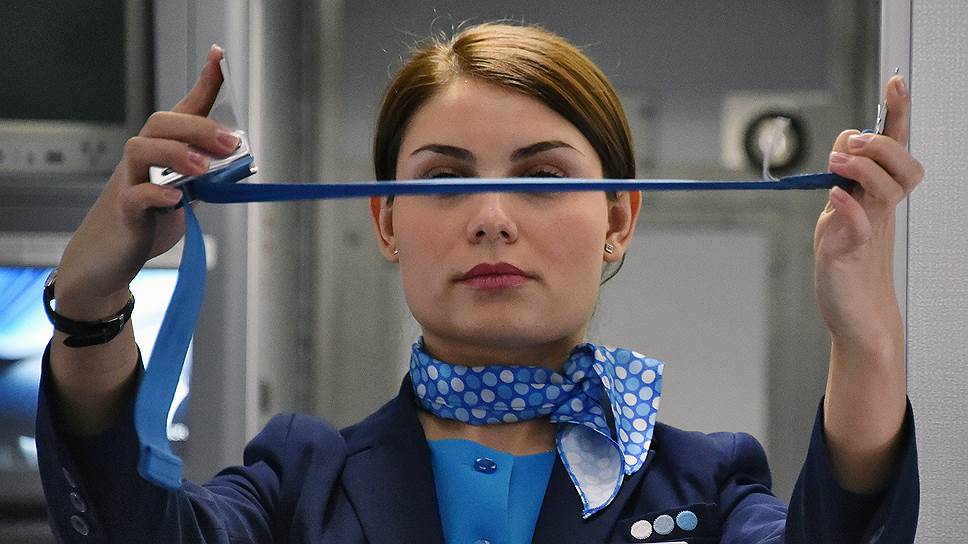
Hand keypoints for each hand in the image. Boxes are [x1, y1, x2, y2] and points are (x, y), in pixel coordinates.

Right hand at [55, 45, 236, 317]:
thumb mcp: (187, 192)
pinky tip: (176, 198)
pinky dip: (155, 194)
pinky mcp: (125, 211)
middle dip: (199, 128)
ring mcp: (130, 182)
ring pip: (142, 150)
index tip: (219, 56)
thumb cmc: (150, 217)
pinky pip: (136, 195)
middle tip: (231, 143)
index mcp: (163, 149)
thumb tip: (241, 160)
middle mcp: (144, 159)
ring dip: (176, 153)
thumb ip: (209, 174)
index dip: (203, 82)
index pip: (183, 109)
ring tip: (204, 168)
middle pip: (162, 123)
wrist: (111, 254)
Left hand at [813, 75, 923, 356]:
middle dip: (881, 144)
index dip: (898, 116)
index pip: (894, 150)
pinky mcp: (851, 255)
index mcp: (877, 198)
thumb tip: (842, 147)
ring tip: (837, 166)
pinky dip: (849, 207)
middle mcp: (880, 211)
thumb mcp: (837, 216)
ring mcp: (869, 232)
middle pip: (904, 165)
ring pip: (888, 189)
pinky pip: (859, 226)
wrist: (855, 316)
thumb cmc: (847, 265)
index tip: (897, 82)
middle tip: (851, 144)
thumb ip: (843, 183)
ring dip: (864, 168)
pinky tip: (835, 197)